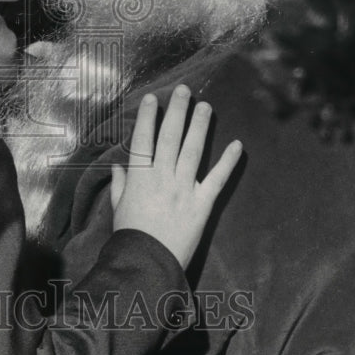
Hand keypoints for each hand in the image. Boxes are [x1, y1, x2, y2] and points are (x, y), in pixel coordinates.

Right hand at [110, 85, 242, 268]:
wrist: (149, 263)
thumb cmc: (130, 236)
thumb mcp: (118, 208)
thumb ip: (120, 185)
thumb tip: (119, 166)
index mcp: (139, 177)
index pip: (144, 139)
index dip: (149, 117)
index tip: (154, 98)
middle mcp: (162, 177)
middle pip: (170, 137)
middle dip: (177, 111)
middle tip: (183, 90)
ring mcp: (184, 189)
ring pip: (192, 151)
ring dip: (200, 126)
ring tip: (205, 106)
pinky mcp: (202, 204)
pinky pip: (217, 179)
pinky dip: (228, 162)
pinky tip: (237, 144)